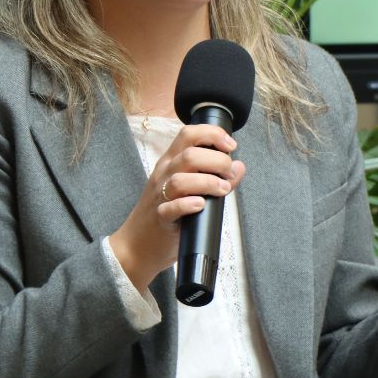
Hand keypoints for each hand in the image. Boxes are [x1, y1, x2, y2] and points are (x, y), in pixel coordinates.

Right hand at [108, 124, 243, 287]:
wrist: (138, 242)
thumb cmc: (168, 212)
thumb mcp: (192, 188)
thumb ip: (217, 176)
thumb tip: (239, 166)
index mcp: (171, 162)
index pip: (189, 134)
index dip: (212, 134)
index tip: (230, 145)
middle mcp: (164, 174)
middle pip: (190, 155)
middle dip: (217, 161)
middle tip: (228, 174)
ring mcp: (159, 196)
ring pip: (180, 180)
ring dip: (207, 182)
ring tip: (222, 190)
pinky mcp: (160, 218)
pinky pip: (170, 208)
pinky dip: (187, 204)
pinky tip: (200, 205)